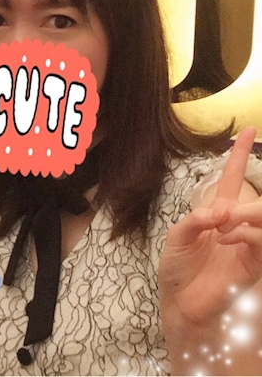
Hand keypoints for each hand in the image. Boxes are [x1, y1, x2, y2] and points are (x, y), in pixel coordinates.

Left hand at [159, 127, 261, 329]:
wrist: (180, 301)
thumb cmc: (177, 268)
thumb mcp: (177, 236)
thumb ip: (195, 220)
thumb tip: (220, 212)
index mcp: (217, 213)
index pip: (233, 179)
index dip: (238, 155)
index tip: (248, 130)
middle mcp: (237, 226)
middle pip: (258, 201)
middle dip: (249, 202)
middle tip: (226, 213)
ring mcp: (248, 246)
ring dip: (247, 216)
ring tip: (225, 225)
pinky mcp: (253, 265)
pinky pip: (258, 241)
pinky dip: (243, 235)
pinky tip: (226, 239)